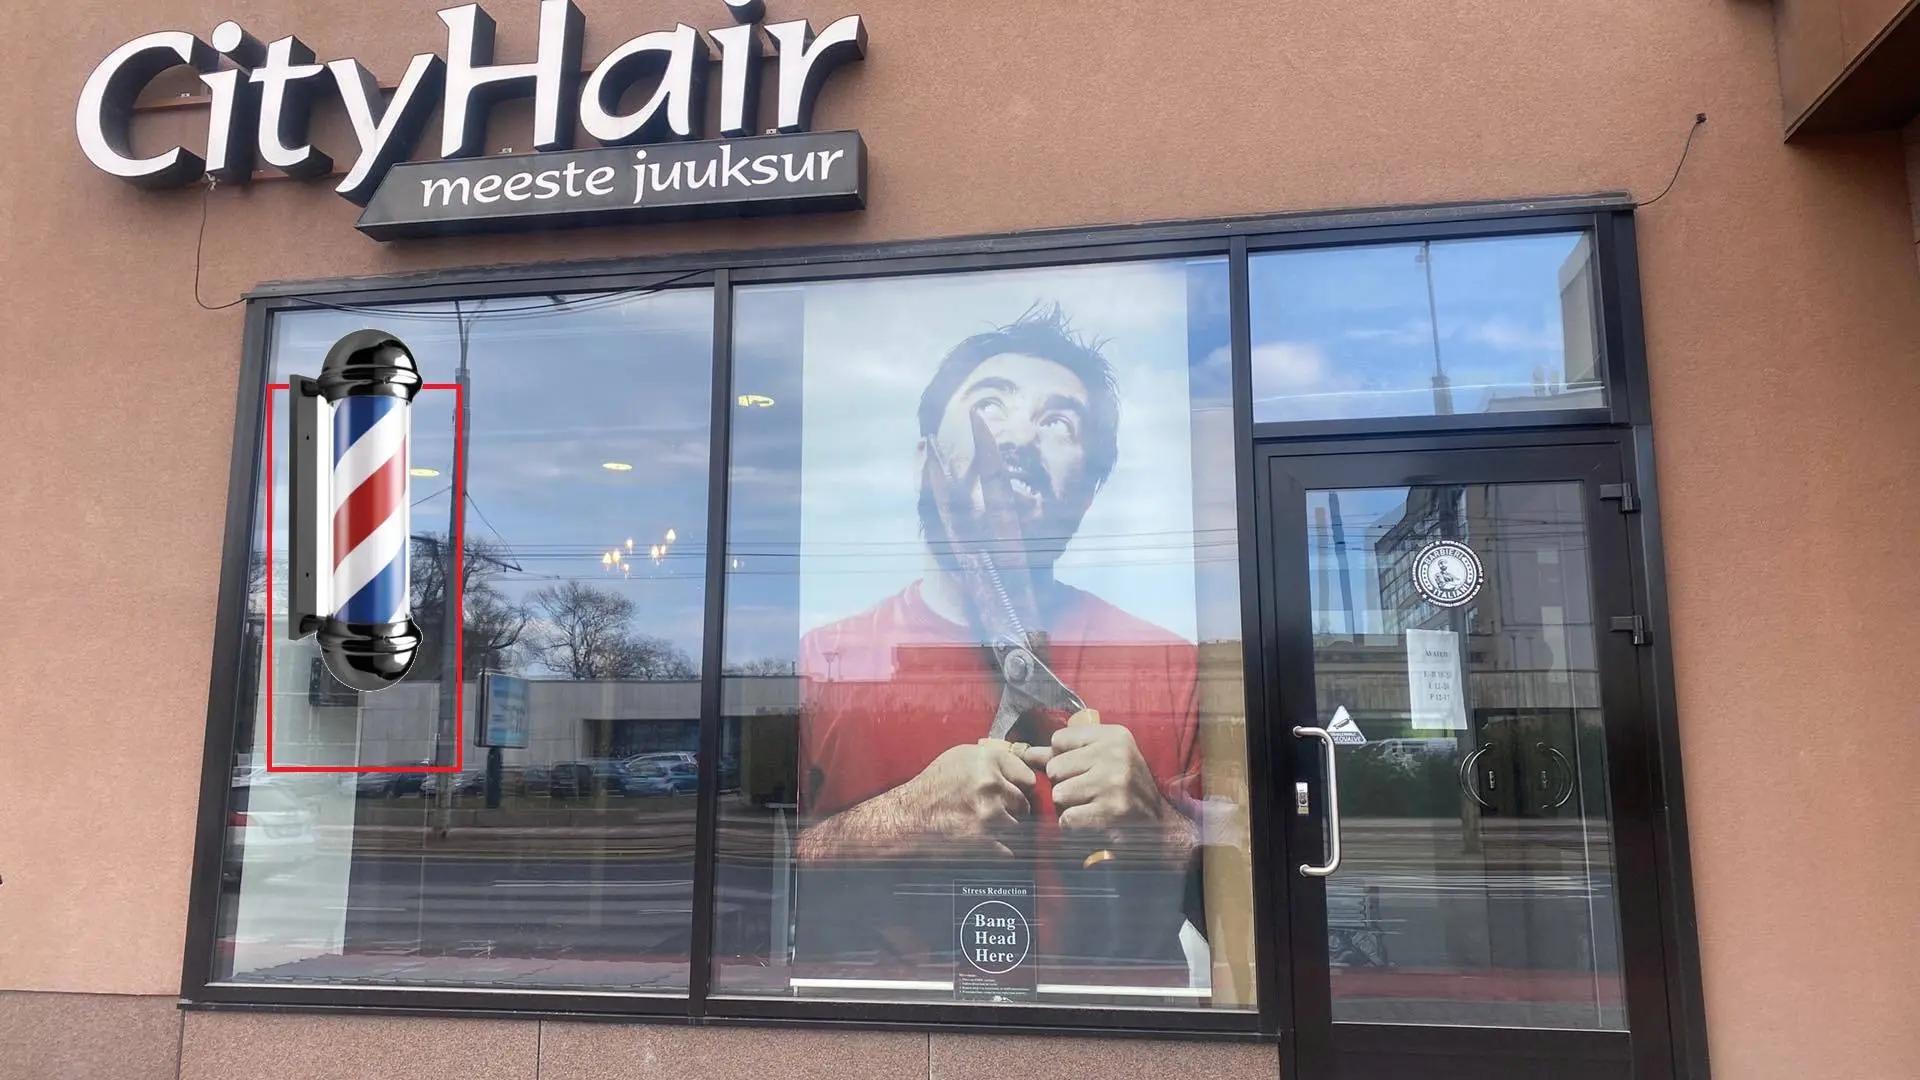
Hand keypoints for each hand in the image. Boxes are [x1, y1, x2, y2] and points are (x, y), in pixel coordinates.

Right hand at [893, 743, 1035, 855]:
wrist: (910, 816)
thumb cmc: (935, 785)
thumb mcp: (962, 757)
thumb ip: (995, 759)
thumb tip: (1025, 765)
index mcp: (988, 760)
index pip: (1028, 778)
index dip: (1020, 787)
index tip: (1012, 792)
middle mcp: (990, 784)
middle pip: (1024, 804)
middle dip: (1013, 810)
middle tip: (996, 811)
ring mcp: (988, 814)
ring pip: (1017, 827)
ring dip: (1006, 830)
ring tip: (986, 826)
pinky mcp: (982, 840)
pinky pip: (1008, 850)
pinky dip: (1000, 849)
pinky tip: (985, 842)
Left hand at [1024, 725, 1187, 850]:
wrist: (1159, 824)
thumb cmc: (1124, 787)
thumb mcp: (1102, 760)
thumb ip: (1064, 754)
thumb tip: (1025, 752)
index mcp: (1113, 736)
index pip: (1058, 739)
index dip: (1064, 759)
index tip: (1084, 770)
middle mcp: (1115, 754)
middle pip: (1054, 768)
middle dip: (1065, 784)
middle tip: (1089, 792)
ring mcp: (1113, 782)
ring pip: (1058, 794)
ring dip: (1069, 807)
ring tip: (1091, 807)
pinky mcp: (1110, 811)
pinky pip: (1067, 818)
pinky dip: (1074, 826)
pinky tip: (1092, 823)